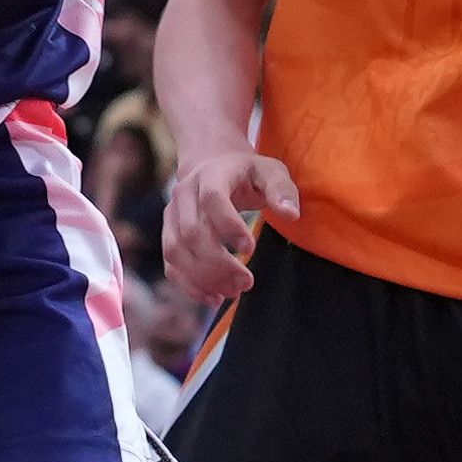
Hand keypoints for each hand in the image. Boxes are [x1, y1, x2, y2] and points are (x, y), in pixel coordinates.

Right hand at [162, 139, 296, 311]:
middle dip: (219, 263)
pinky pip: (170, 264)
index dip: (229, 227)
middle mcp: (185, 194)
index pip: (212, 200)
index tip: (251, 249)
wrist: (212, 164)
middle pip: (191, 233)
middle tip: (247, 282)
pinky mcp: (169, 234)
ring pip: (176, 252)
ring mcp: (172, 216)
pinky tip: (213, 298)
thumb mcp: (271, 172)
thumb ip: (282, 190)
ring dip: (203, 278)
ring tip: (233, 292)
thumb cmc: (248, 173)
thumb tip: (291, 215)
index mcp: (211, 174)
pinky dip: (189, 285)